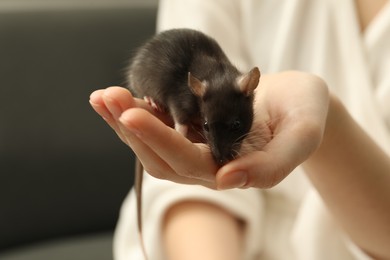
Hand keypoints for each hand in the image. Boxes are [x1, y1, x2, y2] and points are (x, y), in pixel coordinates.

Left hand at [89, 71, 328, 188]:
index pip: (187, 162)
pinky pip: (159, 127)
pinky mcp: (192, 132)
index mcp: (233, 170)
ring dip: (125, 122)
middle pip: (160, 156)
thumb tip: (229, 180)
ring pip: (153, 145)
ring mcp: (198, 150)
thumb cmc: (305, 115)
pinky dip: (136, 113)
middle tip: (107, 97)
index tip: (131, 114)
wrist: (298, 103)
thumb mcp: (303, 136)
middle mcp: (209, 165)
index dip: (159, 139)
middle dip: (132, 128)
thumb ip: (273, 165)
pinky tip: (117, 99)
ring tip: (103, 96)